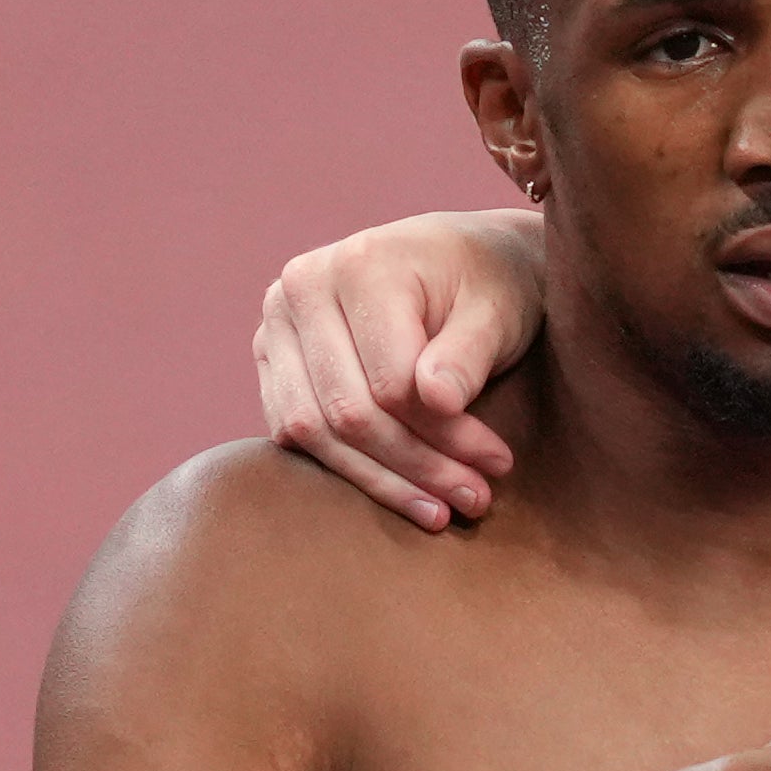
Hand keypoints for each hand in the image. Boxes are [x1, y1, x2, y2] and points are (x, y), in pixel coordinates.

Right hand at [254, 206, 547, 530]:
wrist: (462, 260)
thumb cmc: (488, 283)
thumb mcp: (498, 312)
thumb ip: (468, 353)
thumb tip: (439, 399)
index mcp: (358, 265)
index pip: (390, 382)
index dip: (445, 435)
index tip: (497, 463)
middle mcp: (301, 288)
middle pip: (347, 411)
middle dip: (415, 467)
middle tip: (475, 500)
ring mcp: (276, 325)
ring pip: (312, 431)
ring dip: (378, 481)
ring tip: (440, 510)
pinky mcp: (273, 361)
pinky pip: (294, 433)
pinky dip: (345, 467)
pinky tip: (397, 488)